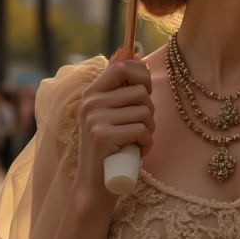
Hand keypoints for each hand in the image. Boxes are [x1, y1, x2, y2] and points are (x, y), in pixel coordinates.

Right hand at [72, 49, 155, 212]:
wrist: (96, 187)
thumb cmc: (112, 148)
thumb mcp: (112, 113)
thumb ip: (118, 86)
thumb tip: (131, 51)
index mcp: (91, 93)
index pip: (122, 67)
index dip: (142, 76)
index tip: (145, 92)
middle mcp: (90, 103)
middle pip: (141, 92)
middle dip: (149, 111)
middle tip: (139, 127)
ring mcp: (94, 119)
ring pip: (145, 112)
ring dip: (149, 130)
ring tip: (136, 141)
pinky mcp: (103, 136)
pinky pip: (142, 130)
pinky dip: (146, 143)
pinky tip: (136, 152)